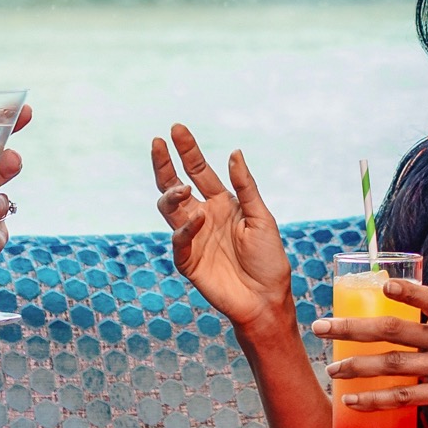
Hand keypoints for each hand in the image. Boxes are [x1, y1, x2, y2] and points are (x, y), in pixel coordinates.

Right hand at [152, 126, 295, 329]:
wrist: (266, 298)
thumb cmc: (268, 259)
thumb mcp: (262, 217)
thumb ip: (246, 187)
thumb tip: (234, 152)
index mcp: (222, 203)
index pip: (199, 171)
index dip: (188, 150)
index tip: (176, 129)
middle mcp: (203, 216)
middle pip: (175, 185)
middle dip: (165, 164)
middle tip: (158, 143)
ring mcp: (193, 237)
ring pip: (169, 209)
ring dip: (172, 195)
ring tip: (183, 188)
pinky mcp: (188, 261)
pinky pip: (179, 240)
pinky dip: (186, 228)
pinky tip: (198, 219)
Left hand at [315, 275, 427, 427]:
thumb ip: (426, 328)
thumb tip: (372, 317)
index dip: (407, 290)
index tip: (381, 283)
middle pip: (395, 329)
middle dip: (352, 328)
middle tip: (320, 327)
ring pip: (393, 364)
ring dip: (356, 367)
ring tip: (332, 370)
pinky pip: (403, 397)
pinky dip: (373, 400)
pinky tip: (352, 400)